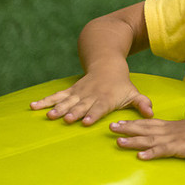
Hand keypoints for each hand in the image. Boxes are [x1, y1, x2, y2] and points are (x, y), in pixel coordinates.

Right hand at [29, 72, 153, 125]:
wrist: (106, 62)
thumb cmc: (121, 84)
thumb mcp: (133, 92)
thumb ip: (141, 103)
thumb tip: (151, 112)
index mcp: (105, 98)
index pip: (99, 108)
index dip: (92, 114)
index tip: (85, 122)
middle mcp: (90, 95)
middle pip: (80, 106)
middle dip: (72, 113)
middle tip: (64, 120)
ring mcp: (78, 93)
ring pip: (66, 100)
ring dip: (57, 108)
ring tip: (48, 115)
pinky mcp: (70, 91)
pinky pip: (56, 96)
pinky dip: (45, 101)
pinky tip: (33, 106)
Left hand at [110, 102, 184, 161]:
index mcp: (172, 125)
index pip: (148, 123)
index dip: (133, 122)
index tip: (119, 122)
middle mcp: (169, 130)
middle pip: (144, 129)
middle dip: (127, 129)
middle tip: (110, 128)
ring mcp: (173, 139)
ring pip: (148, 140)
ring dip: (133, 141)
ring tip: (118, 142)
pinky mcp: (180, 149)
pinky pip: (162, 151)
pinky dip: (151, 153)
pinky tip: (140, 156)